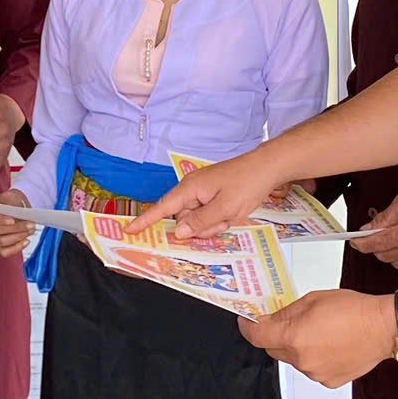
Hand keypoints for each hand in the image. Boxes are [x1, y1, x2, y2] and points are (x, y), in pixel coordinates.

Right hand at [0, 203, 35, 259]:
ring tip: (31, 230)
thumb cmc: (11, 201)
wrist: (15, 207)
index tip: (12, 220)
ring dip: (18, 237)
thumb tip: (13, 211)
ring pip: (1, 242)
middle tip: (30, 224)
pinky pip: (4, 252)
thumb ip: (8, 201)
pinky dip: (16, 248)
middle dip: (15, 228)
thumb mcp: (9, 195)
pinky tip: (26, 241)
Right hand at [131, 151, 285, 238]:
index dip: (146, 220)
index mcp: (190, 189)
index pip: (162, 207)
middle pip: (184, 219)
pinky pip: (209, 214)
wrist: (268, 167)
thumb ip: (200, 222)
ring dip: (214, 223)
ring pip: (199, 219)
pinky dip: (220, 217)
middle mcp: (193, 189)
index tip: (129, 229)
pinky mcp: (213, 194)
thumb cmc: (246, 184)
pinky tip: (234, 211)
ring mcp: (204, 191)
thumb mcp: (225, 208)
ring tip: (232, 213)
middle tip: (223, 221)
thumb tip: (178, 231)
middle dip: (201, 227)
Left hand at [238, 289, 396, 387]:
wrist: (384, 328)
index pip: (257, 336)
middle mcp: (302, 359)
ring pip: (294, 360)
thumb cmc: (353, 309)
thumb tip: (270, 318)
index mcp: (294, 337)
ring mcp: (315, 373)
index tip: (247, 321)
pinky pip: (311, 368)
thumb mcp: (313, 299)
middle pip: (274, 349)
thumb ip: (286, 312)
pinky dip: (314, 357)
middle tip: (289, 322)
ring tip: (320, 332)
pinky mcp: (329, 381)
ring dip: (298, 347)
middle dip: (276, 335)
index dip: (248, 327)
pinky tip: (330, 345)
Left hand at [350, 191, 397, 271]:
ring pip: (395, 263)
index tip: (355, 241)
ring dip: (390, 252)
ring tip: (397, 237)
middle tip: (377, 234)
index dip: (362, 243)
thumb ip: (384, 217)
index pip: (377, 243)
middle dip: (376, 246)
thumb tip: (367, 229)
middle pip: (384, 255)